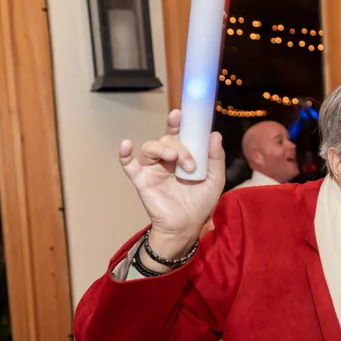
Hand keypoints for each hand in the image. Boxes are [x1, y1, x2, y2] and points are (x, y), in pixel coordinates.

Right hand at [119, 110, 224, 253]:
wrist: (187, 226)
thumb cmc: (200, 203)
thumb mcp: (214, 180)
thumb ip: (216, 158)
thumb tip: (215, 134)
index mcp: (184, 156)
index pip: (179, 134)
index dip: (177, 123)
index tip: (180, 114)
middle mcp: (167, 160)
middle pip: (166, 140)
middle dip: (179, 147)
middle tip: (190, 164)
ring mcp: (153, 169)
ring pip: (150, 147)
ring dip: (163, 149)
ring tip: (175, 161)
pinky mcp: (142, 181)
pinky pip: (128, 164)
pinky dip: (124, 154)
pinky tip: (126, 145)